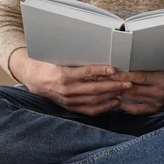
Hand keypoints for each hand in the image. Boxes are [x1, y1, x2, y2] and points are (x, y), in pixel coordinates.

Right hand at [9, 49, 132, 116]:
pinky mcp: (71, 108)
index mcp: (64, 76)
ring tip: (124, 91)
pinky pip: (90, 110)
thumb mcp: (60, 59)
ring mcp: (69, 101)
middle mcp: (67, 90)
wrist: (35, 80)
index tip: (114, 69)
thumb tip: (97, 52)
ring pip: (95, 100)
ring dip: (112, 95)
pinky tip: (114, 102)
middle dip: (113, 85)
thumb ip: (76, 59)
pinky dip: (104, 107)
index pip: (86, 73)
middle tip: (128, 81)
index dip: (101, 71)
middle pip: (95, 89)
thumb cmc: (50, 65)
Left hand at [108, 56, 163, 114]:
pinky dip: (125, 106)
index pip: (137, 77)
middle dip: (116, 83)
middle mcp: (158, 92)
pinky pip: (137, 110)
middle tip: (102, 79)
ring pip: (132, 98)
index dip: (122, 75)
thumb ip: (147, 65)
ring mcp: (157, 102)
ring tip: (105, 88)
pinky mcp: (156, 109)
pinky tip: (116, 101)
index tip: (110, 71)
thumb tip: (128, 61)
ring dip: (118, 93)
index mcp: (161, 78)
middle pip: (131, 88)